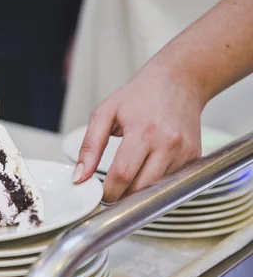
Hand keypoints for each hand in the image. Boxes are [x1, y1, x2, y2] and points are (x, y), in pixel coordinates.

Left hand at [72, 65, 204, 202]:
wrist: (179, 81)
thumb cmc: (139, 95)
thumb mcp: (105, 113)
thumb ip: (90, 147)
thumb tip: (80, 176)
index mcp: (143, 131)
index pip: (123, 174)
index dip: (108, 191)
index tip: (100, 194)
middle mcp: (168, 143)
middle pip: (141, 188)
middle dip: (123, 196)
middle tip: (112, 191)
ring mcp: (185, 151)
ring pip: (157, 189)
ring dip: (140, 190)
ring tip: (129, 176)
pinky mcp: (195, 156)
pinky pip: (171, 181)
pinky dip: (156, 181)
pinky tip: (148, 167)